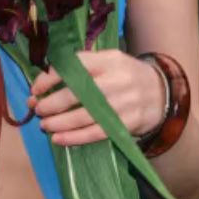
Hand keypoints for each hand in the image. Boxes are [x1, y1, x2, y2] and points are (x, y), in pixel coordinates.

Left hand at [29, 50, 167, 146]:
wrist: (163, 94)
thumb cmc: (126, 78)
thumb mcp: (109, 63)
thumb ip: (82, 69)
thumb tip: (43, 83)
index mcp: (109, 60)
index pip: (73, 66)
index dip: (50, 78)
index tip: (36, 89)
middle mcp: (117, 79)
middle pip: (76, 93)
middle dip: (51, 103)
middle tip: (38, 110)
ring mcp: (124, 102)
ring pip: (84, 115)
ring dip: (59, 122)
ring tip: (45, 125)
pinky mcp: (128, 123)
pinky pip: (96, 133)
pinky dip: (75, 138)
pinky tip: (59, 139)